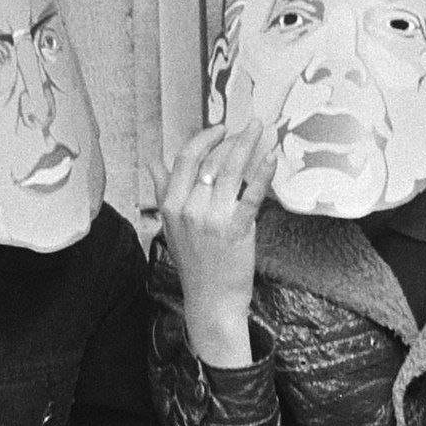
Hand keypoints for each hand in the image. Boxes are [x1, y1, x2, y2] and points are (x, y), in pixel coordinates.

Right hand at [160, 120, 269, 367]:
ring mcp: (212, 219)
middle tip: (250, 125)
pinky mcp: (236, 230)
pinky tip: (271, 158)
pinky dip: (262, 173)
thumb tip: (154, 161)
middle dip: (233, 137)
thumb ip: (163, 189)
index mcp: (171, 204)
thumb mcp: (170, 225)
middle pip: (211, 160)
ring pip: (230, 171)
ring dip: (248, 145)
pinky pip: (251, 194)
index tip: (221, 127)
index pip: (186, 159)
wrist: (210, 299)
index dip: (205, 138)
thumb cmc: (193, 262)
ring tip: (261, 129)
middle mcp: (189, 208)